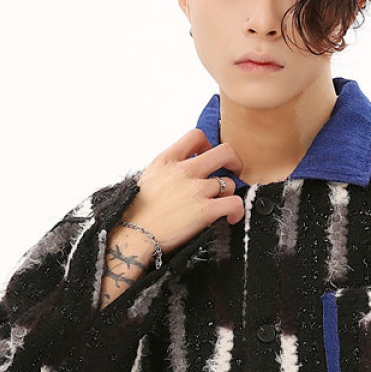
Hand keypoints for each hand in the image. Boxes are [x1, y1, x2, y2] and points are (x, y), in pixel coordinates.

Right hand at [121, 128, 246, 256]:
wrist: (132, 235)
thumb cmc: (136, 212)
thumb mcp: (148, 178)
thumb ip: (167, 170)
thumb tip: (181, 171)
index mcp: (167, 160)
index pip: (196, 136)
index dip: (207, 144)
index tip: (207, 156)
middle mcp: (184, 171)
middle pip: (224, 151)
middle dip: (233, 161)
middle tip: (233, 172)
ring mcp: (196, 189)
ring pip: (229, 183)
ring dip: (228, 194)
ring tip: (221, 205)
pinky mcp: (205, 211)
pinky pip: (234, 203)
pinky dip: (237, 210)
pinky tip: (231, 217)